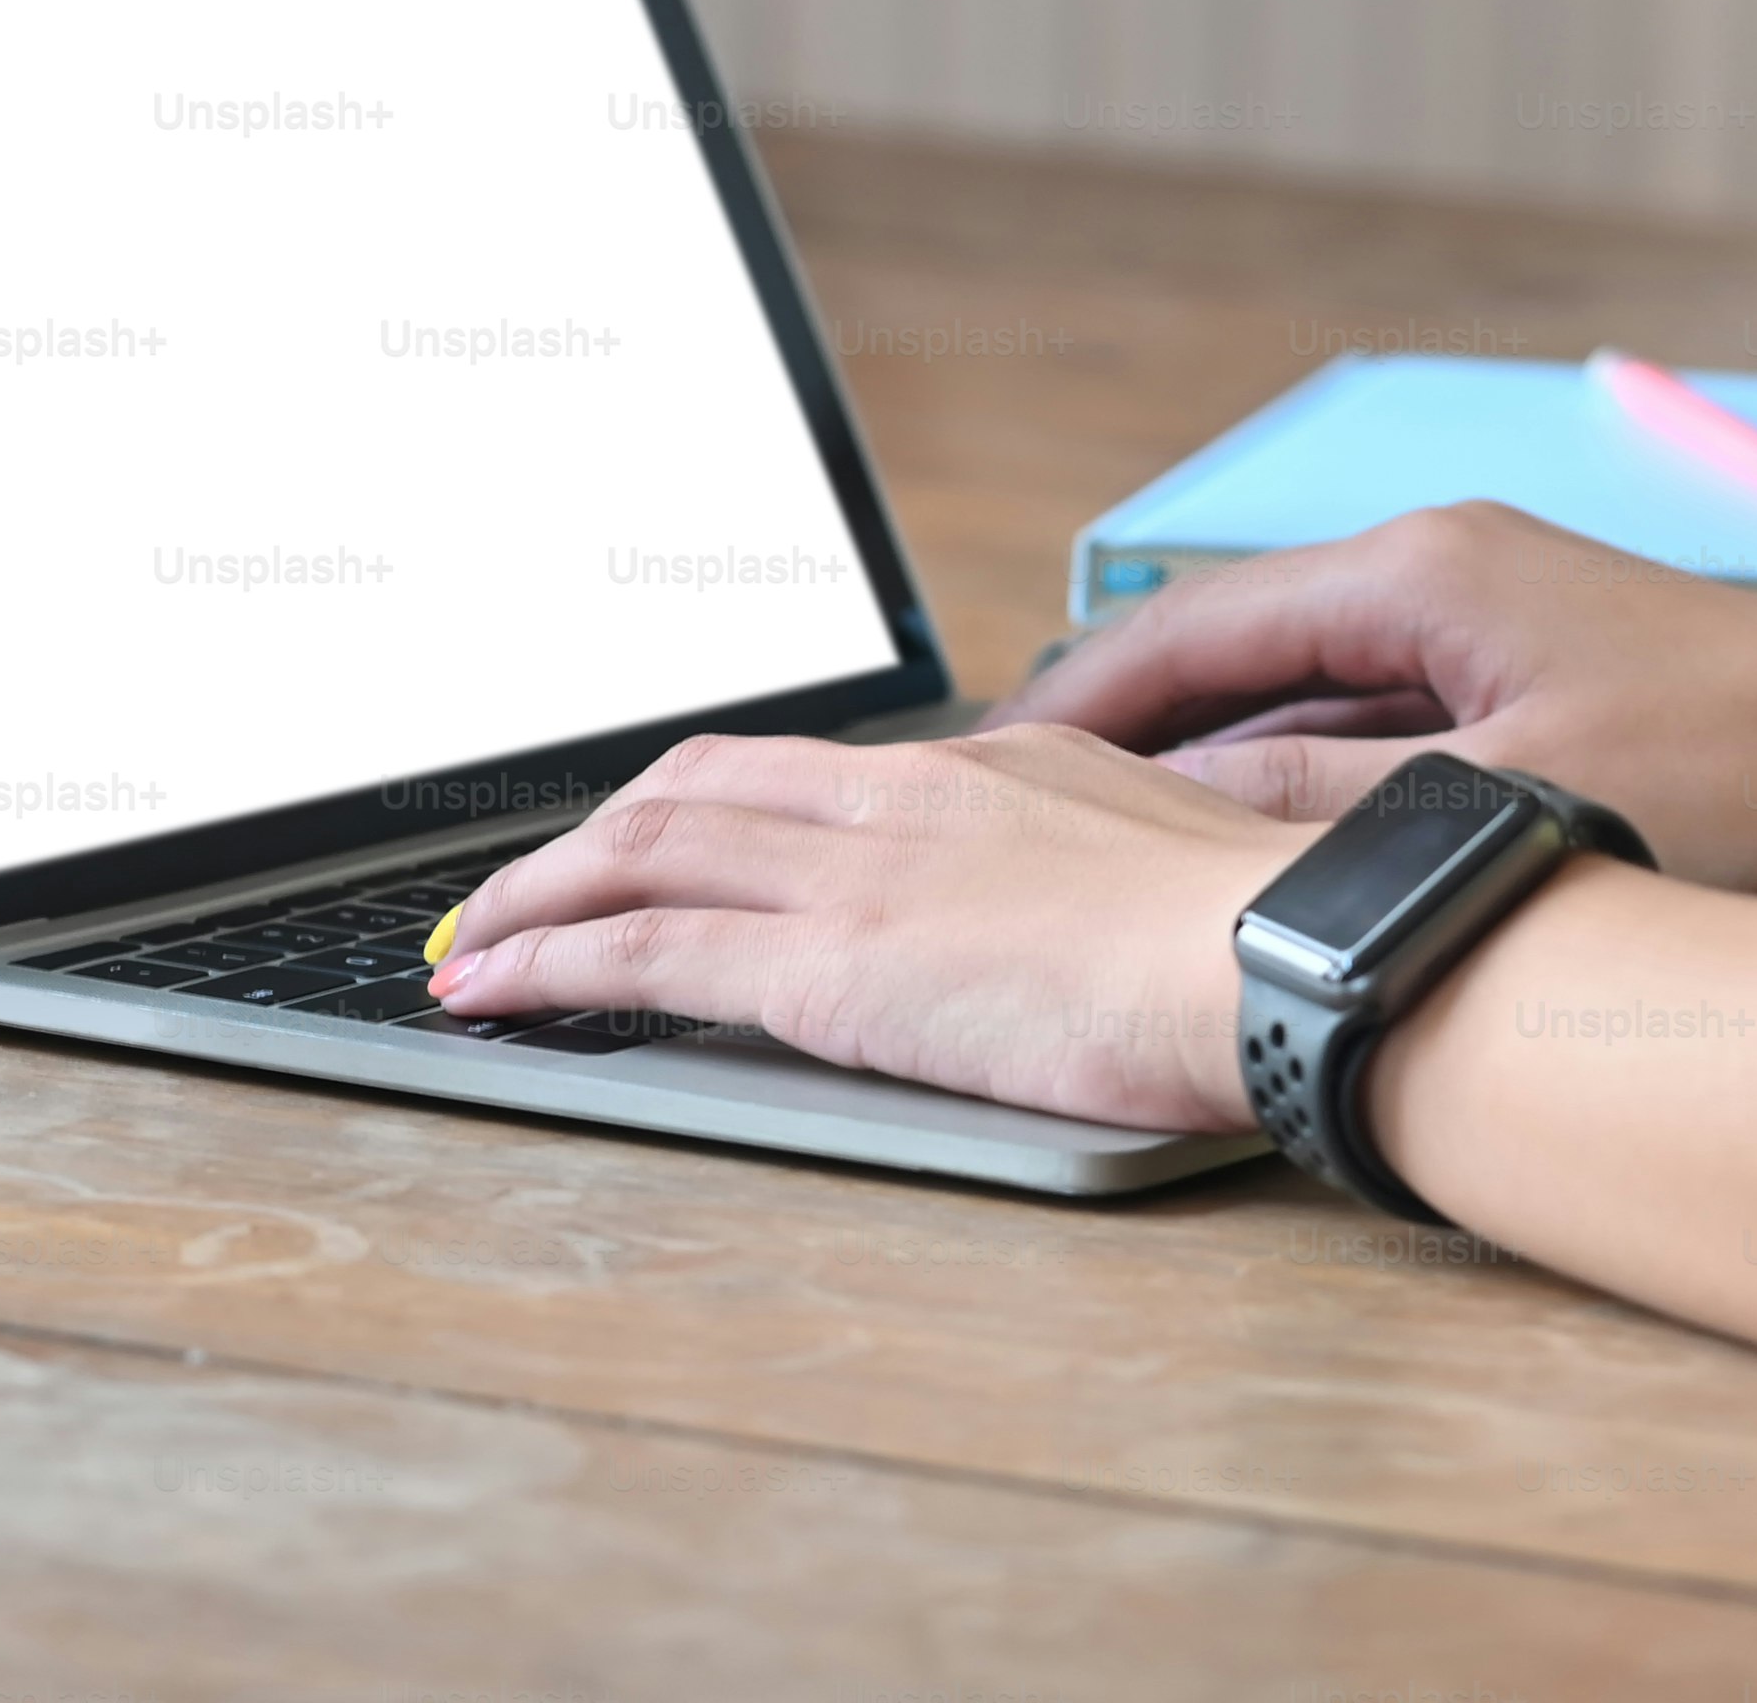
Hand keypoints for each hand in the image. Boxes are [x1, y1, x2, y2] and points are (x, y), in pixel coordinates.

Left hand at [428, 726, 1305, 1133]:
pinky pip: (646, 949)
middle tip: (517, 893)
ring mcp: (861, 872)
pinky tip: (499, 991)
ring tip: (468, 947)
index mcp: (996, 765)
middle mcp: (907, 795)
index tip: (651, 842)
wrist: (1288, 953)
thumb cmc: (1271, 940)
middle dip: (587, 840)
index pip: (806, 773)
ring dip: (535, 900)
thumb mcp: (1173, 868)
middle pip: (694, 790)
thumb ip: (1099, 874)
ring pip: (641, 853)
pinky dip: (550, 961)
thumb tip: (1091, 914)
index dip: (702, 805)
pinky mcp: (832, 965)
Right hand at [993, 501, 1756, 894]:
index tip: (992, 757)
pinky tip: (1260, 835)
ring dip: (1216, 750)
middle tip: (1021, 802)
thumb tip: (1167, 805)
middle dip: (1131, 723)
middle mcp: (1447, 567)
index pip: (1198, 622)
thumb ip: (1319, 802)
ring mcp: (1494, 613)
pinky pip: (1374, 708)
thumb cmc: (1741, 782)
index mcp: (1424, 569)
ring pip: (1305, 681)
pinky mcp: (1536, 669)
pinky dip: (1302, 764)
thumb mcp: (1498, 807)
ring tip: (1112, 830)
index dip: (1085, 695)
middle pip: (1238, 641)